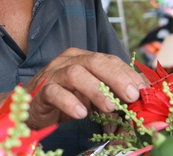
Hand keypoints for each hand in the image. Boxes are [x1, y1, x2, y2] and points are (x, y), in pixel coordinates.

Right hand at [24, 48, 147, 129]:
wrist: (30, 107)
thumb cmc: (64, 99)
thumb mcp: (92, 95)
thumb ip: (112, 92)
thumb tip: (141, 97)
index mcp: (81, 59)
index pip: (108, 59)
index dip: (127, 73)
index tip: (142, 90)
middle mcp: (67, 62)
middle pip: (93, 62)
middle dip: (116, 77)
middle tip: (131, 95)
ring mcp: (52, 75)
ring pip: (75, 74)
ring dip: (95, 90)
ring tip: (110, 107)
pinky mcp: (41, 91)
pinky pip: (54, 92)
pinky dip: (69, 102)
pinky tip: (81, 113)